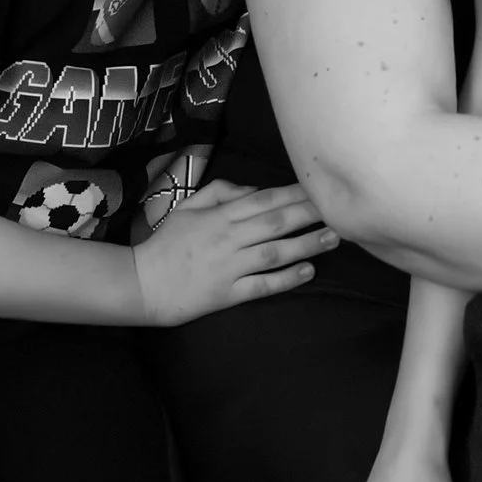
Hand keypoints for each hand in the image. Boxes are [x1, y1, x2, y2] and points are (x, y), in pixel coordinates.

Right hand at [133, 180, 338, 325]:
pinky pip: (261, 285)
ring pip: (274, 253)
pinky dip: (286, 278)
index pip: (264, 200)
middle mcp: (227, 238)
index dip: (294, 193)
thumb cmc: (166, 243)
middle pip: (275, 222)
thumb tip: (255, 190)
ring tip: (333, 238)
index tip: (320, 188)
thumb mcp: (188, 207)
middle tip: (339, 209)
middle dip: (309, 214)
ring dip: (306, 244)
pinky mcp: (226, 293)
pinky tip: (308, 272)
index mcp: (219, 216)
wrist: (142, 283)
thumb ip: (221, 192)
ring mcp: (228, 267)